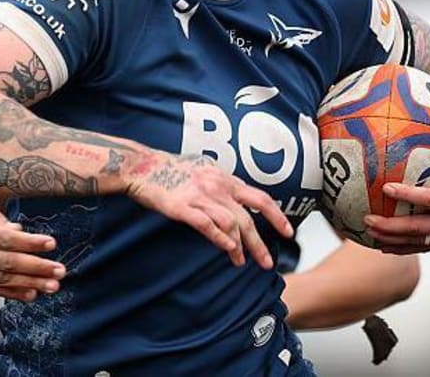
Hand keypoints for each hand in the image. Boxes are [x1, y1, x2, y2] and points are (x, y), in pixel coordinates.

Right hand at [0, 197, 63, 300]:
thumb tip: (19, 232)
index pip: (5, 238)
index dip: (30, 243)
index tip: (51, 243)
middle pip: (7, 262)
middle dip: (37, 267)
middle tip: (60, 270)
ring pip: (1, 279)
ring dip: (29, 283)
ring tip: (52, 285)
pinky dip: (12, 293)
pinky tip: (31, 294)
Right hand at [125, 154, 292, 268]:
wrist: (141, 166)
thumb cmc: (170, 170)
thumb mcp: (203, 170)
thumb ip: (221, 184)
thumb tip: (238, 196)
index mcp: (224, 178)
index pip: (259, 198)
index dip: (277, 216)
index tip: (288, 233)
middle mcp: (216, 186)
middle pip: (247, 217)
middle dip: (260, 242)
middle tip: (267, 263)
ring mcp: (200, 196)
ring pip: (230, 223)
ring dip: (239, 246)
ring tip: (240, 262)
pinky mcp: (182, 207)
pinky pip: (207, 225)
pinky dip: (220, 238)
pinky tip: (227, 250)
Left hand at [363, 172, 429, 266]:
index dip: (408, 194)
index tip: (386, 187)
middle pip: (419, 228)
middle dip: (391, 226)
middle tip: (367, 219)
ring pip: (419, 242)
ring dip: (392, 240)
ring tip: (368, 233)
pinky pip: (424, 248)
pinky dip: (404, 249)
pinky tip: (382, 247)